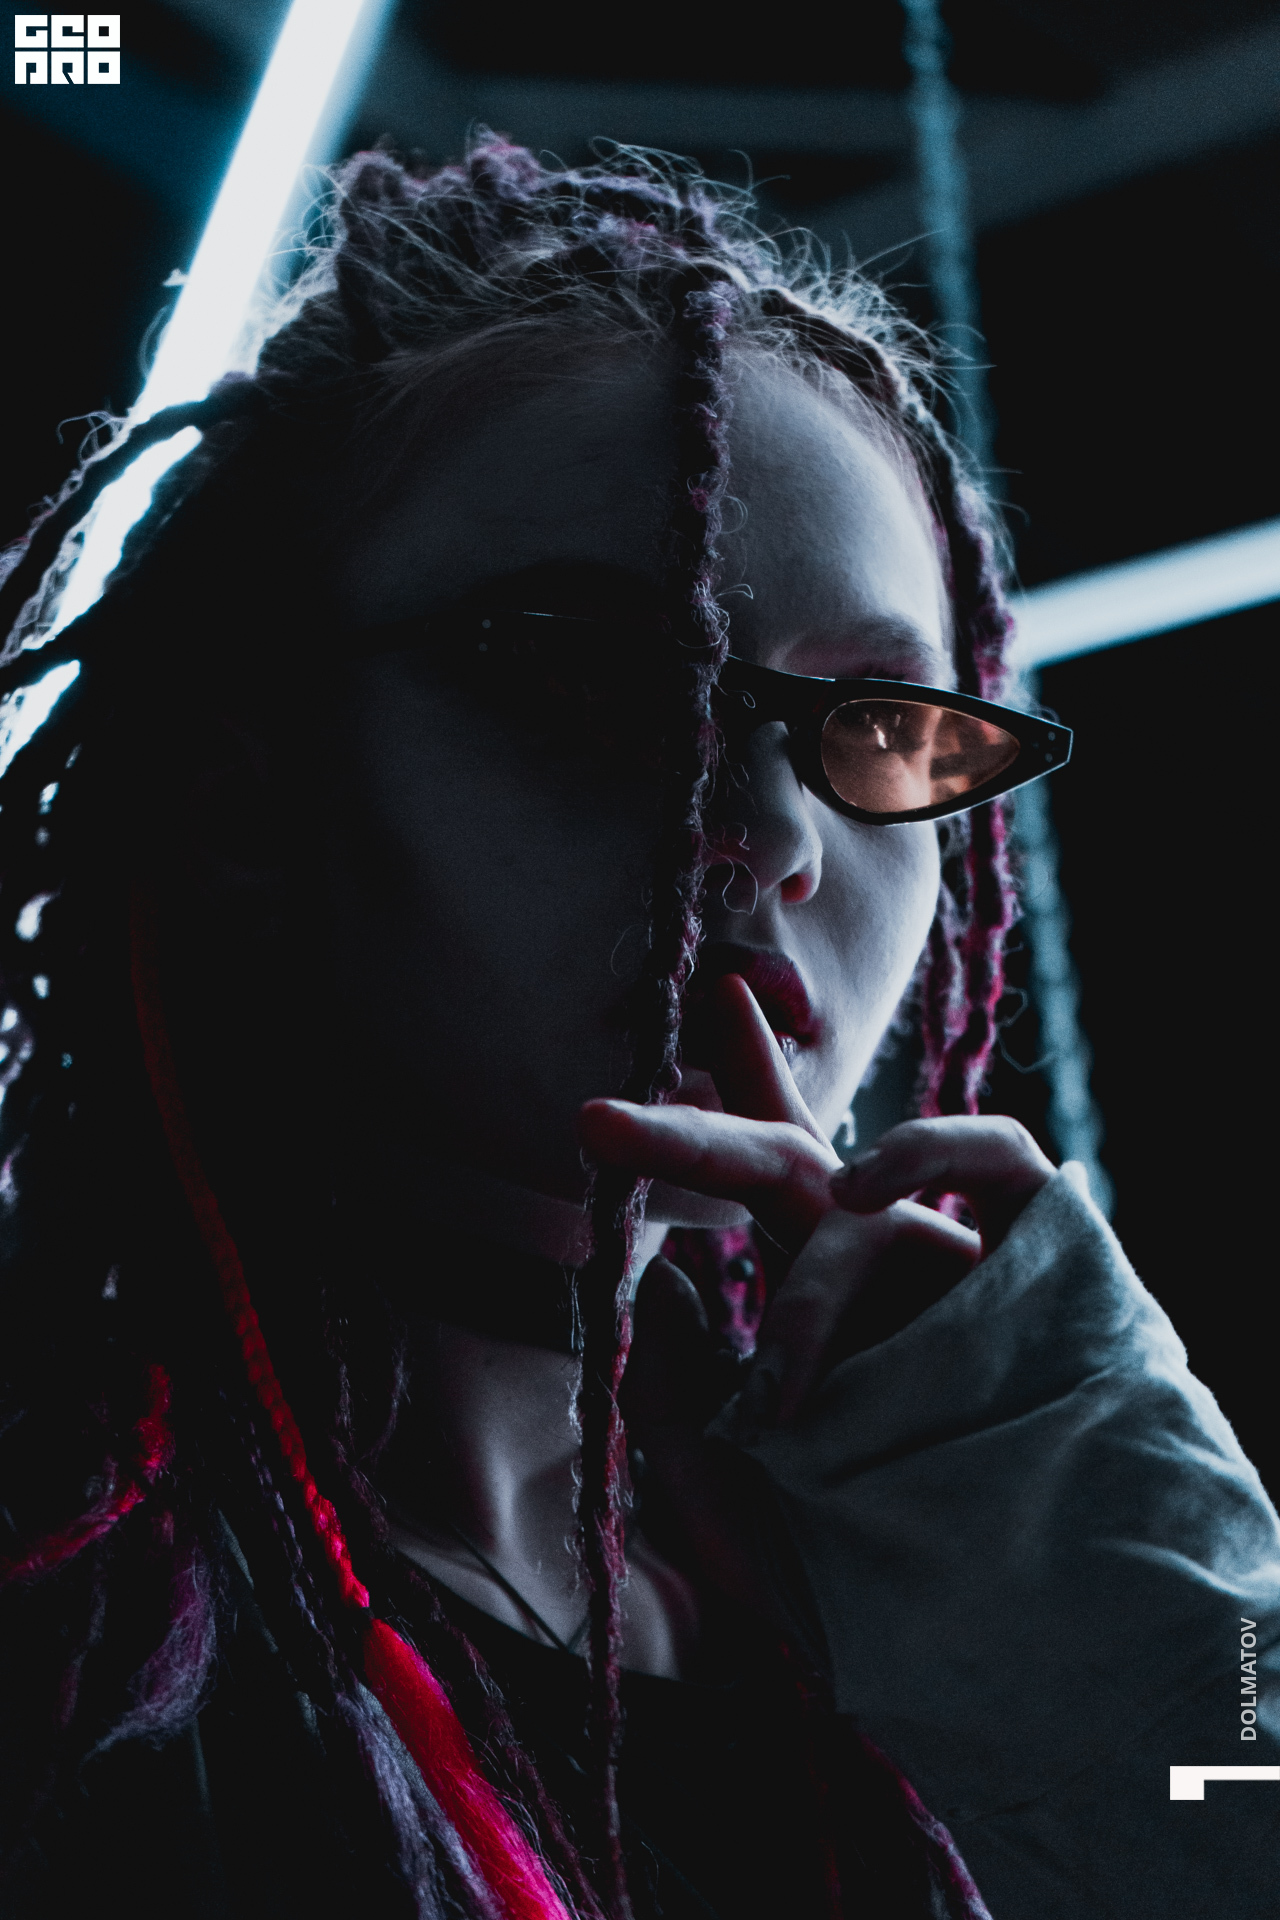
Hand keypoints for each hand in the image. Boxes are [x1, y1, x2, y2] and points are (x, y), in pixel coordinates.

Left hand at [578, 975, 1055, 1610]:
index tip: (684, 997)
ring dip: (812, 1302)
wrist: (993, 1627)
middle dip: (684, 1137)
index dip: (717, 1079)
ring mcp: (948, 1260)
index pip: (752, 1163)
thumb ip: (682, 1392)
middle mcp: (871, 1257)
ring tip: (785, 1400)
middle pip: (771, 1157)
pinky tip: (866, 1199)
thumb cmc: (846, 1563)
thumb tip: (654, 1286)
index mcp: (807, 1290)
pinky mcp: (1037, 1258)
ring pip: (857, 1217)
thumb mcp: (731, 1484)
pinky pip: (992, 1157)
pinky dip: (927, 1152)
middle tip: (592, 1122)